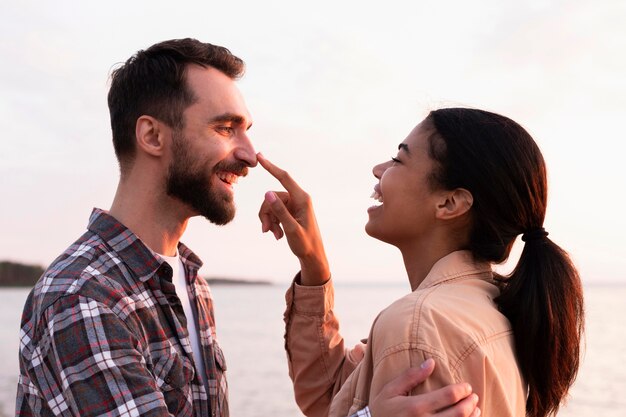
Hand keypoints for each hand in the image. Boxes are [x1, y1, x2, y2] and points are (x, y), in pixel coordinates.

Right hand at [257, 153, 329, 284]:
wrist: (312, 256)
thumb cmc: (305, 244)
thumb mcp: (291, 228)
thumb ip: (279, 210)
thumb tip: (267, 192)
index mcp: (302, 199)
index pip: (283, 177)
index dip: (270, 166)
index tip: (259, 156)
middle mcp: (298, 199)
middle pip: (272, 197)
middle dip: (266, 213)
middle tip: (265, 230)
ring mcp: (294, 205)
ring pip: (271, 205)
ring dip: (269, 220)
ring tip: (274, 235)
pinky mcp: (290, 211)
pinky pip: (274, 212)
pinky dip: (273, 223)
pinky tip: (278, 235)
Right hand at [369, 359, 479, 416]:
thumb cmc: (382, 410)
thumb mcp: (391, 390)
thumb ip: (411, 376)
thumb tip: (431, 362)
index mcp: (415, 407)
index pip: (447, 396)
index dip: (461, 390)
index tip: (466, 386)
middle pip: (458, 413)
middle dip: (470, 403)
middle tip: (474, 396)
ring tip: (476, 408)